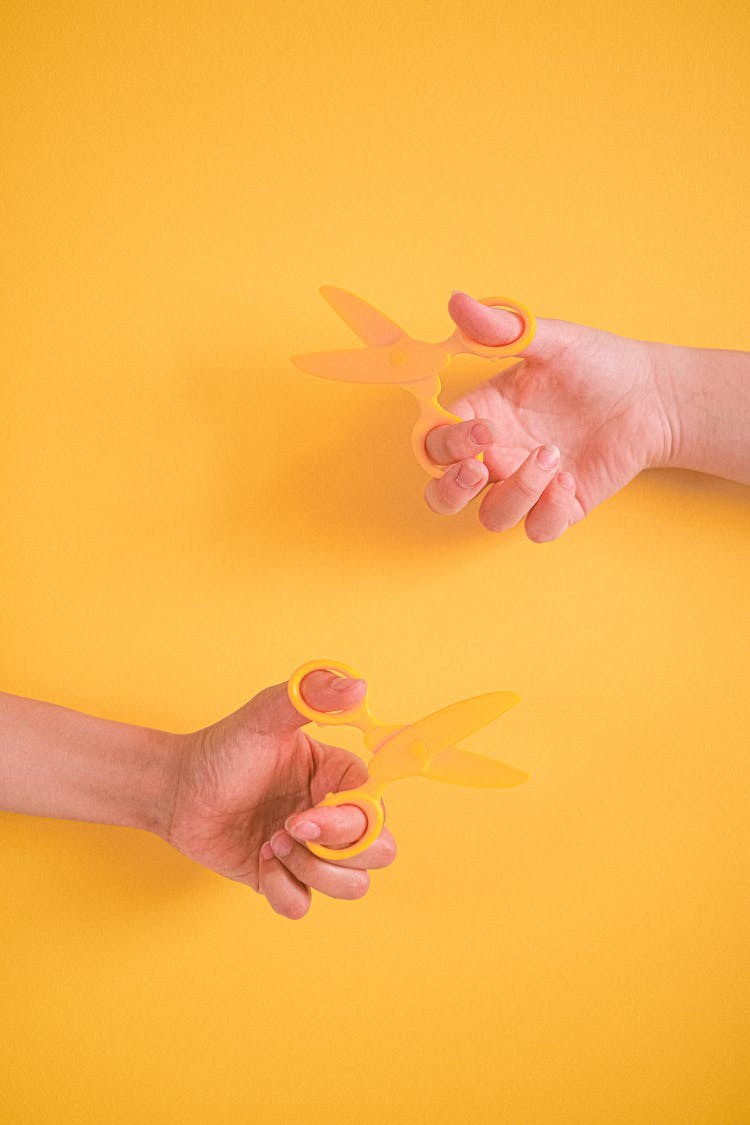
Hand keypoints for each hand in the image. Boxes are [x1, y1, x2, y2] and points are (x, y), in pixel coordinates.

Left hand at [166, 670, 395, 919]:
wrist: (177, 791)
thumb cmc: (222, 750)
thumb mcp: (264, 715)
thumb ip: (311, 695)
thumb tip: (358, 686)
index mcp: (340, 777)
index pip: (377, 810)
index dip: (349, 823)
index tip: (303, 815)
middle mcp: (334, 815)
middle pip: (379, 854)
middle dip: (335, 853)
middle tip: (287, 829)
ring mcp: (312, 850)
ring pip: (351, 886)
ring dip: (310, 872)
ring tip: (271, 844)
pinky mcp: (286, 879)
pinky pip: (304, 906)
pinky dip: (282, 890)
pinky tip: (260, 861)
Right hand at [424, 292, 672, 540]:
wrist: (651, 395)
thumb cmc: (596, 364)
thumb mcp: (549, 340)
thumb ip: (501, 328)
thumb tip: (457, 301)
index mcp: (482, 415)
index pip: (436, 442)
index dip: (446, 442)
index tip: (482, 426)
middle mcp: (497, 455)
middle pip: (443, 494)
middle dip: (452, 489)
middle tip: (482, 468)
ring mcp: (526, 485)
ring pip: (491, 517)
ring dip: (516, 492)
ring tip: (553, 456)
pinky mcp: (559, 507)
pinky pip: (537, 530)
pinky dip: (548, 512)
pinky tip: (569, 481)